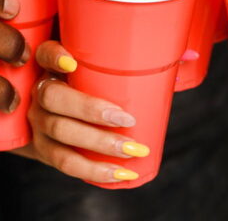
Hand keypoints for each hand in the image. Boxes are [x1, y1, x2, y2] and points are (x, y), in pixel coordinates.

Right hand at [11, 41, 149, 183]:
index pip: (45, 54)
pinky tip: (121, 173)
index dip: (54, 57)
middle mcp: (38, 92)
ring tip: (132, 150)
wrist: (59, 117)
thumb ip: (137, 60)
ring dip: (99, 144)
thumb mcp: (101, 68)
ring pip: (60, 133)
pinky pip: (65, 162)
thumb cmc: (93, 85)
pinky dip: (94, 170)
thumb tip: (190, 58)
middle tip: (127, 119)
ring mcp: (37, 122)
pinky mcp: (43, 150)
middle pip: (53, 98)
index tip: (72, 63)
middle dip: (90, 110)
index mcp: (50, 66)